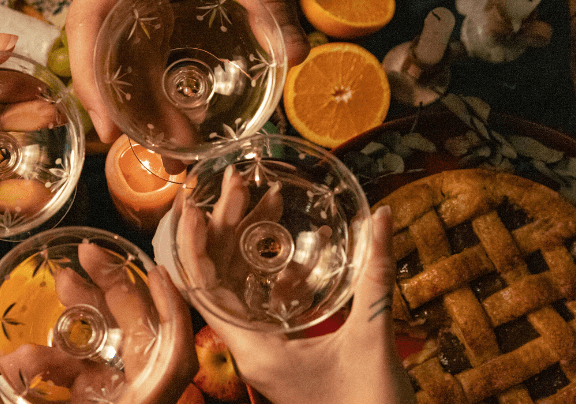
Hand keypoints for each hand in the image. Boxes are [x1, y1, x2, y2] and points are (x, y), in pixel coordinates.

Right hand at [0, 242, 196, 403]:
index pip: (175, 361)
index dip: (173, 312)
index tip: (152, 269)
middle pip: (145, 344)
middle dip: (115, 295)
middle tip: (81, 259)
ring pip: (119, 360)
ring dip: (89, 322)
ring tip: (58, 283)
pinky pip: (98, 383)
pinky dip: (74, 360)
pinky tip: (35, 350)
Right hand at [65, 0, 309, 144]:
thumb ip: (269, 6)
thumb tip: (295, 54)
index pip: (85, 27)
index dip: (91, 83)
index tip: (110, 132)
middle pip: (107, 58)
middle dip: (134, 115)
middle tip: (169, 160)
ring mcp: (136, 6)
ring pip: (127, 63)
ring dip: (150, 110)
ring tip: (182, 151)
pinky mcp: (157, 13)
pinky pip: (147, 55)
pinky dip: (160, 89)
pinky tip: (182, 119)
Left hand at [178, 202, 414, 403]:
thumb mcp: (373, 338)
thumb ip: (376, 276)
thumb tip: (383, 217)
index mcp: (254, 349)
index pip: (203, 291)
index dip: (194, 246)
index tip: (192, 206)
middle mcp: (250, 351)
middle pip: (221, 281)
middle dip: (226, 229)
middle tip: (237, 183)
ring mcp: (265, 354)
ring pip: (244, 291)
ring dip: (251, 247)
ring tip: (265, 199)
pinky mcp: (285, 357)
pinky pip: (268, 307)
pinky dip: (277, 275)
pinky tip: (297, 249)